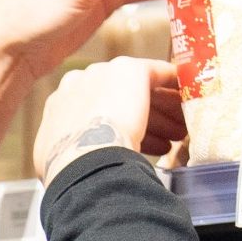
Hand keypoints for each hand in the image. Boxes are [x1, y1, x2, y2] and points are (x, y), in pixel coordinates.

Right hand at [36, 59, 180, 178]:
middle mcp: (78, 84)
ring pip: (140, 92)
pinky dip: (173, 83)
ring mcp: (104, 73)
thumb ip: (68, 152)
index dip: (117, 130)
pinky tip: (185, 94)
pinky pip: (157, 73)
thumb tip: (72, 168)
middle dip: (144, 121)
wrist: (82, 156)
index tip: (136, 145)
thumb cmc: (70, 170)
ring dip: (163, 113)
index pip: (95, 113)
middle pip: (118, 99)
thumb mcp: (56, 160)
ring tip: (179, 133)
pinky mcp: (130, 70)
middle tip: (166, 138)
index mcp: (59, 106)